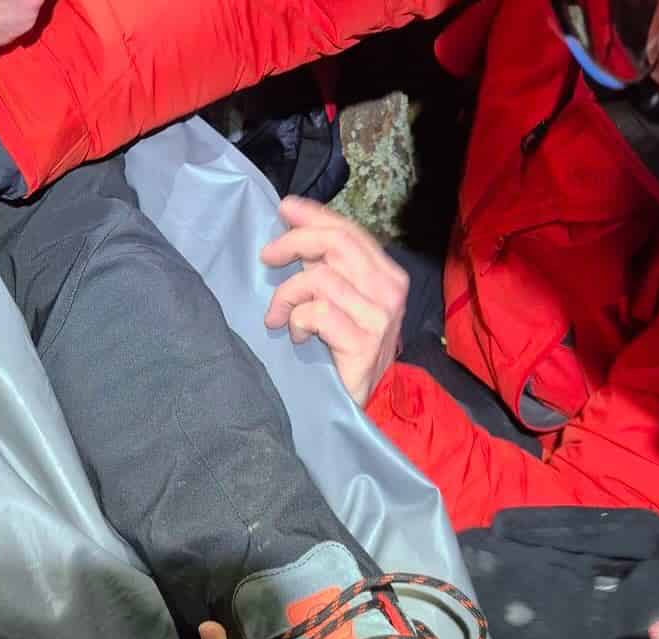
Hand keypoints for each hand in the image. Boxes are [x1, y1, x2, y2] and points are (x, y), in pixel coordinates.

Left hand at [261, 195, 408, 407]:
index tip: (283, 210)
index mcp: (388, 276)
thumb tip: (293, 232)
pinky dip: (298, 322)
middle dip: (294, 244)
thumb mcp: (341, 305)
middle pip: (336, 244)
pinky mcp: (364, 343)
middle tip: (267, 257)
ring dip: (287, 295)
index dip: (314, 216)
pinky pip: (318, 313)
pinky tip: (297, 338)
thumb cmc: (345, 357)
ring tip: (278, 316)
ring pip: (321, 279)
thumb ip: (327, 271)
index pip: (349, 231)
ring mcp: (380, 317)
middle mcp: (390, 291)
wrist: (361, 407)